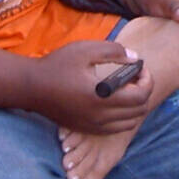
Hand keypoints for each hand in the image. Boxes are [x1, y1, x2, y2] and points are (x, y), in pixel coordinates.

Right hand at [24, 41, 154, 132]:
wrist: (30, 87)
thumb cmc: (57, 65)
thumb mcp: (86, 50)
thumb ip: (114, 51)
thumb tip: (136, 59)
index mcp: (102, 97)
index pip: (141, 97)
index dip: (148, 81)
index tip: (140, 67)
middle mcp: (100, 116)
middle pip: (139, 112)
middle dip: (143, 92)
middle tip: (134, 76)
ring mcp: (93, 126)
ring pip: (129, 123)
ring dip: (134, 106)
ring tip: (124, 88)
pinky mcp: (87, 129)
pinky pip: (115, 128)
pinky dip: (123, 116)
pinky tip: (113, 99)